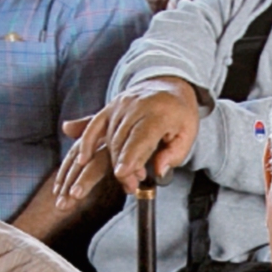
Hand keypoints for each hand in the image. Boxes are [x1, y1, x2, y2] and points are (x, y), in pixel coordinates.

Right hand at [53, 76, 198, 205]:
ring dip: (113, 161)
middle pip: (123, 141)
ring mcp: (120, 105)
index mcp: (159, 112)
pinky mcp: (109, 107)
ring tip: (126, 177)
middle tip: (131, 186)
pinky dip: (86, 143)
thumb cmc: (179, 115)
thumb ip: (175, 154)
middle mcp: (137, 106)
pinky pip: (93, 125)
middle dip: (123, 167)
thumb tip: (159, 172)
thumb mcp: (188, 134)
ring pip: (109, 138)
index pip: (140, 137)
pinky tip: (83, 159)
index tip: (121, 174)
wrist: (168, 86)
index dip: (130, 156)